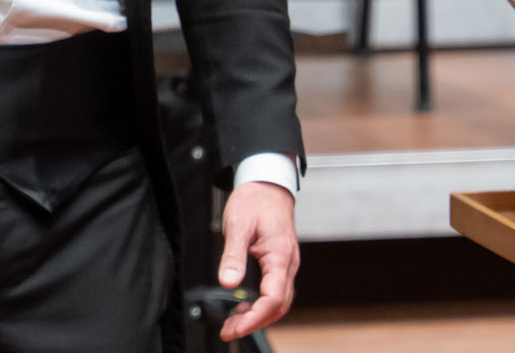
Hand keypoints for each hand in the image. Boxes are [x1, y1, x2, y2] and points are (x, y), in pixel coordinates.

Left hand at [217, 181, 298, 341]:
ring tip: (234, 322)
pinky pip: (275, 290)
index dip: (254, 317)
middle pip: (278, 306)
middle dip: (255, 322)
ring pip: (279, 301)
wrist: (268, 185)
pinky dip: (261, 304)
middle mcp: (287, 264)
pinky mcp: (280, 262)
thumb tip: (227, 282)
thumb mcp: (237, 225)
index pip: (273, 298)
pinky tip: (244, 305)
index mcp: (279, 256)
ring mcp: (286, 264)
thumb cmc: (255, 200)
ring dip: (258, 315)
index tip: (235, 326)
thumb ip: (233, 255)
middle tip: (230, 330)